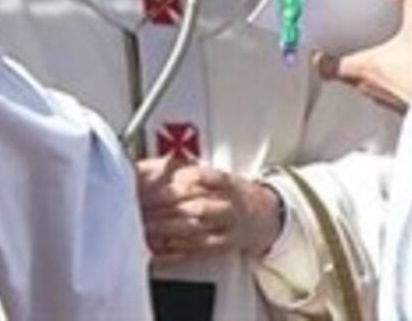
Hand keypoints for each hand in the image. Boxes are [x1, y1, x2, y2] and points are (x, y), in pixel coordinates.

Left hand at [135, 155, 282, 264]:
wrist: (267, 215)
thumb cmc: (235, 193)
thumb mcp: (221, 177)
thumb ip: (196, 172)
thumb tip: (165, 164)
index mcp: (228, 182)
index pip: (207, 178)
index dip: (185, 178)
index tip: (162, 180)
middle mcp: (231, 203)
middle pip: (198, 205)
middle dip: (168, 207)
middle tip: (145, 206)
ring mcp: (230, 225)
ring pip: (199, 226)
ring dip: (170, 228)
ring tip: (149, 226)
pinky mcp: (228, 244)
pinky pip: (203, 247)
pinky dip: (182, 247)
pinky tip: (166, 245)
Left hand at [314, 0, 411, 112]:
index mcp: (359, 67)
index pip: (325, 68)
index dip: (320, 58)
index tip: (320, 48)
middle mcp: (364, 84)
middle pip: (342, 74)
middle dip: (345, 60)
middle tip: (349, 46)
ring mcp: (379, 97)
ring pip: (362, 83)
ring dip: (366, 71)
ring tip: (377, 56)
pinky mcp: (395, 105)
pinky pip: (383, 92)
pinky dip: (386, 81)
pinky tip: (400, 72)